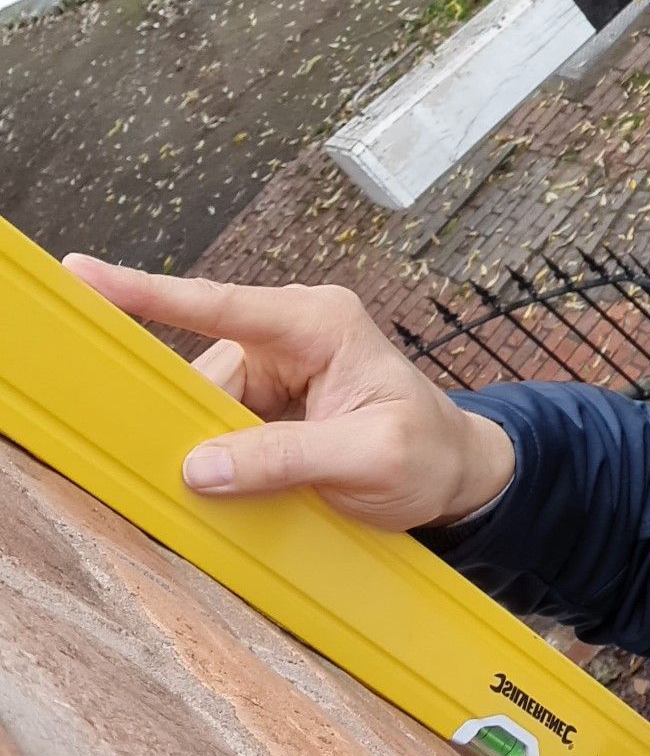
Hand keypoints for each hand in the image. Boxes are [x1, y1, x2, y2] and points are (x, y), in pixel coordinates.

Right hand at [64, 255, 515, 531]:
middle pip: (207, 371)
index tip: (87, 274)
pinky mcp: (271, 402)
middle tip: (206, 470)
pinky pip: (222, 425)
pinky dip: (223, 456)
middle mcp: (295, 332)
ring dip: (215, 445)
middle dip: (197, 419)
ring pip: (207, 404)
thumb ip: (288, 458)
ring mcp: (281, 366)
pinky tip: (250, 481)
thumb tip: (202, 464)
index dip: (150, 293)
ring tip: (269, 481)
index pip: (224, 306)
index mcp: (322, 323)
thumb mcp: (370, 458)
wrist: (455, 475)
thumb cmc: (428, 454)